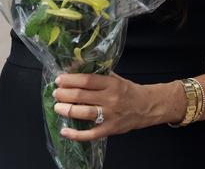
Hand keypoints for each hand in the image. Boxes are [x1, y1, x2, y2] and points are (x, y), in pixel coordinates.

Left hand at [53, 72, 175, 140]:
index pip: (87, 80)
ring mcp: (110, 115)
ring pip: (84, 113)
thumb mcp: (116, 78)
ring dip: (67, 110)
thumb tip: (74, 69)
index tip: (59, 80)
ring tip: (57, 107)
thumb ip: (98, 75)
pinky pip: (91, 134)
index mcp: (111, 83)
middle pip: (82, 96)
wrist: (148, 106)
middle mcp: (110, 99)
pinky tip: (65, 131)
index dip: (70, 80)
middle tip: (56, 93)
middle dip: (64, 94)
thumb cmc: (129, 91)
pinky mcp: (110, 129)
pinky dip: (76, 135)